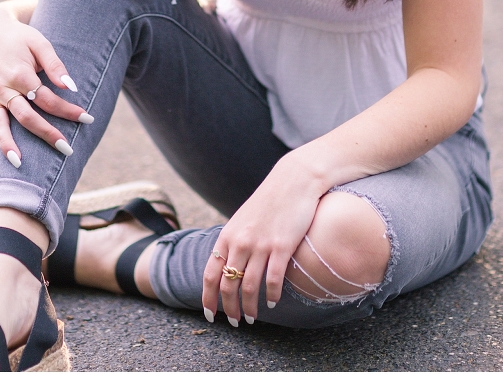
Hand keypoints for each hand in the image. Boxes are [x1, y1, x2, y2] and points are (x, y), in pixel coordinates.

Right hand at [0, 2, 90, 165]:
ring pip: (1, 126)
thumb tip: (71, 87)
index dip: (67, 109)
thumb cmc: (21, 38)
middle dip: (47, 134)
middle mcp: (3, 89)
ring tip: (21, 165)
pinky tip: (5, 161)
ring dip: (10, 146)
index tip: (87, 118)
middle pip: (26, 117)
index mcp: (19, 74)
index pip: (46, 98)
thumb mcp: (40, 43)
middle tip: (68, 149)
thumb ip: (55, 65)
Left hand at [201, 153, 324, 322]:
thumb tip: (226, 265)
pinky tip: (272, 303)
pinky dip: (271, 296)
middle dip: (229, 308)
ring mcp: (261, 244)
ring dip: (249, 307)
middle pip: (228, 284)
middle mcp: (241, 241)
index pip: (210, 273)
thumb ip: (233, 241)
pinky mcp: (282, 246)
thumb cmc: (269, 201)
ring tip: (252, 318)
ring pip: (249, 286)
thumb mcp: (243, 219)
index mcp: (228, 235)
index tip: (210, 314)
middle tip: (234, 322)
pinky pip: (273, 279)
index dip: (208, 297)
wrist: (294, 180)